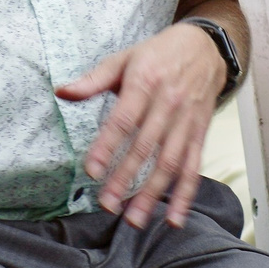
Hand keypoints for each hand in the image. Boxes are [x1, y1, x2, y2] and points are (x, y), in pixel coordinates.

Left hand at [59, 23, 230, 228]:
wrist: (206, 47)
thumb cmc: (159, 54)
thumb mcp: (124, 58)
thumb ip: (93, 80)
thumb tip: (62, 92)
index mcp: (144, 83)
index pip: (123, 120)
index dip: (106, 146)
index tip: (90, 170)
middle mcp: (167, 104)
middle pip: (145, 147)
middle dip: (125, 179)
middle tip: (107, 204)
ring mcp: (186, 121)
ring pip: (169, 162)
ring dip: (152, 194)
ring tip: (134, 220)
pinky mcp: (200, 133)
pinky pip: (192, 166)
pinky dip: (185, 194)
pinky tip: (173, 217)